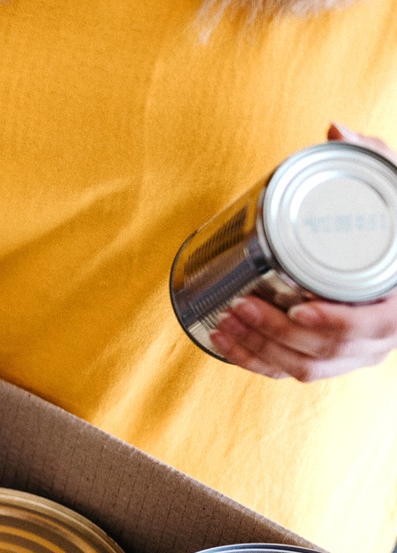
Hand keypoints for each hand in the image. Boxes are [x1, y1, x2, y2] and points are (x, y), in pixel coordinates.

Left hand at [209, 123, 396, 381]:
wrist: (390, 256)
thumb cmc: (391, 222)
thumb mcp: (396, 188)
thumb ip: (375, 156)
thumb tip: (335, 129)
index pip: (374, 326)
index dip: (336, 324)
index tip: (299, 310)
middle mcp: (382, 335)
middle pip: (328, 350)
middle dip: (276, 334)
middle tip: (240, 306)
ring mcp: (356, 351)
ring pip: (305, 366)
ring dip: (259, 349)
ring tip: (226, 321)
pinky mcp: (330, 357)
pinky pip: (291, 370)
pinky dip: (256, 362)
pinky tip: (227, 343)